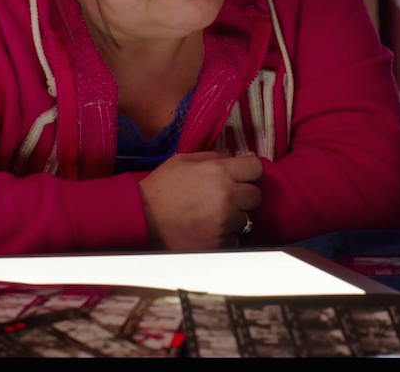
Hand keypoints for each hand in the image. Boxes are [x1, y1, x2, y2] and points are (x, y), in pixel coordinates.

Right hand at [139, 151, 262, 249]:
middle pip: (256, 195)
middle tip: (228, 197)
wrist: (142, 219)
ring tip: (214, 216)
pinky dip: (226, 236)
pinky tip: (210, 230)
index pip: (256, 167)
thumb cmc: (160, 187)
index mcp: (220, 172)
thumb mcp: (183, 160)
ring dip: (234, 217)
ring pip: (246, 218)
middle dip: (245, 195)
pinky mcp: (219, 243)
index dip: (249, 171)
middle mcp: (228, 196)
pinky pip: (235, 239)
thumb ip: (212, 158)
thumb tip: (230, 161)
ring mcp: (225, 221)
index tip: (242, 176)